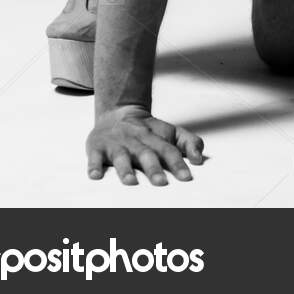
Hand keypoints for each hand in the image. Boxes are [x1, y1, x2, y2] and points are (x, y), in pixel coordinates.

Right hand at [86, 105, 205, 186]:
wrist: (118, 111)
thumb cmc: (147, 130)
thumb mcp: (170, 131)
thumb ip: (188, 142)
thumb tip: (199, 158)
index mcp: (155, 137)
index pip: (169, 150)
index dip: (178, 163)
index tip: (187, 177)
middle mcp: (136, 140)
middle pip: (146, 153)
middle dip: (153, 168)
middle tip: (161, 183)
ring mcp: (116, 143)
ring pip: (121, 156)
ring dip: (126, 169)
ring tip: (131, 182)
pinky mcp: (97, 147)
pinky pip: (94, 157)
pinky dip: (94, 165)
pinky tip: (95, 175)